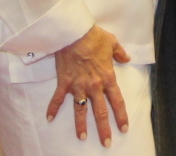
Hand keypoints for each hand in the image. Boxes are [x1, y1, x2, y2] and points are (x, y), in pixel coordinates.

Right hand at [47, 26, 130, 145]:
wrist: (74, 33)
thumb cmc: (94, 36)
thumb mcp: (112, 42)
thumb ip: (120, 53)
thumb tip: (127, 58)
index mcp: (107, 78)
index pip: (117, 101)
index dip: (121, 116)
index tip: (124, 128)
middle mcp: (94, 86)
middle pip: (100, 112)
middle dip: (104, 129)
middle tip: (106, 143)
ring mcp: (78, 86)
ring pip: (80, 110)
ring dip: (81, 125)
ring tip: (82, 138)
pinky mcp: (64, 83)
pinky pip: (57, 99)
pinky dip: (52, 109)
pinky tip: (48, 119)